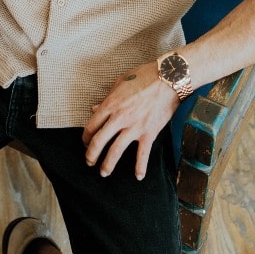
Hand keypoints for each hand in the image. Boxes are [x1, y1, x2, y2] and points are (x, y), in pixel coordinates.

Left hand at [82, 59, 178, 180]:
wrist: (169, 78)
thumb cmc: (144, 76)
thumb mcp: (120, 82)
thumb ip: (106, 98)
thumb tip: (94, 109)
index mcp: (110, 105)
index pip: (91, 126)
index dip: (85, 137)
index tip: (85, 143)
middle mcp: (119, 118)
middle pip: (99, 141)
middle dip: (91, 155)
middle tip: (89, 162)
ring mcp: (134, 127)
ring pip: (116, 151)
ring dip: (108, 164)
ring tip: (104, 173)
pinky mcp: (149, 132)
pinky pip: (142, 154)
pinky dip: (140, 167)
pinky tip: (138, 176)